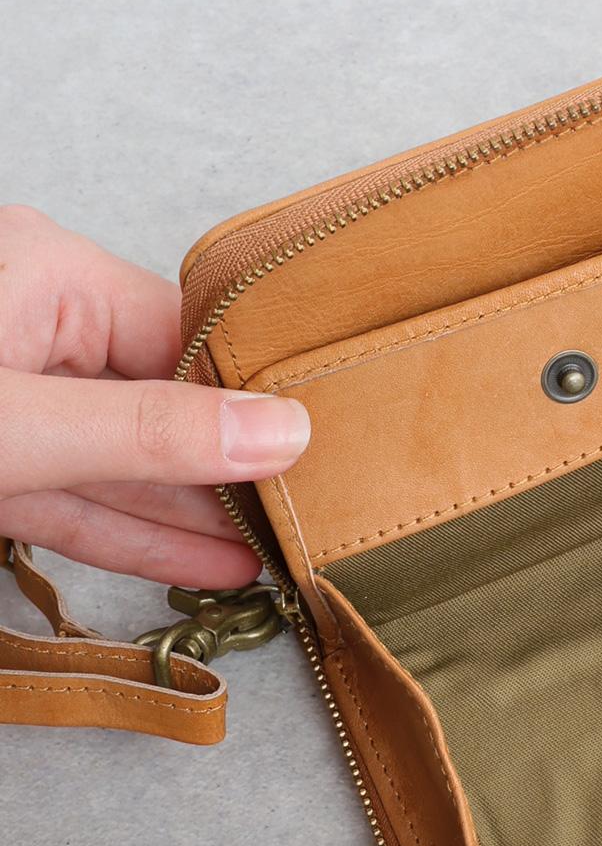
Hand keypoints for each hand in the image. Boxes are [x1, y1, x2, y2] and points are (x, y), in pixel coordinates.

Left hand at [0, 206, 310, 585]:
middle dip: (235, 471)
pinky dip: (135, 535)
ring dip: (194, 517)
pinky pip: (79, 498)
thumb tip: (282, 433)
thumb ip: (149, 433)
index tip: (326, 456)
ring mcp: (14, 399)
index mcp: (52, 279)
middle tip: (315, 519)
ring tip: (278, 553)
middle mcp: (38, 328)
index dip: (259, 404)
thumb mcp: (17, 423)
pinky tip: (210, 566)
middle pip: (166, 405)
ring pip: (125, 462)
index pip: (192, 341)